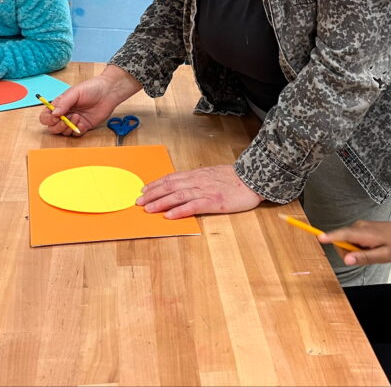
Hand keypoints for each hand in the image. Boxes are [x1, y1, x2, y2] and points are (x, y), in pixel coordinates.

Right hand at [37, 64, 141, 136]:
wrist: (108, 92)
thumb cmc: (92, 88)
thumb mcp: (75, 92)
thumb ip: (63, 103)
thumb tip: (54, 113)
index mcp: (59, 105)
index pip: (46, 116)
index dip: (48, 119)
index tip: (56, 117)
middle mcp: (65, 114)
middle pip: (52, 127)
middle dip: (57, 126)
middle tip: (65, 120)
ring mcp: (74, 121)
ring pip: (63, 132)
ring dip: (68, 127)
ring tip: (77, 117)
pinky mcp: (84, 126)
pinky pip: (76, 134)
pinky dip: (77, 131)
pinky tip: (83, 123)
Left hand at [137, 164, 263, 218]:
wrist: (252, 180)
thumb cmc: (234, 179)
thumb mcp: (212, 175)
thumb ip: (198, 180)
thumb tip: (182, 185)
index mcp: (197, 175)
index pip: (171, 178)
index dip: (156, 184)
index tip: (143, 190)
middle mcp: (198, 181)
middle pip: (171, 186)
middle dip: (153, 193)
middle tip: (138, 201)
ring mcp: (206, 191)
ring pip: (178, 195)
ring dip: (161, 202)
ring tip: (148, 208)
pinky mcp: (214, 202)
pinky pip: (193, 206)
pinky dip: (180, 210)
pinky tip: (169, 215)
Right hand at [319, 216, 390, 266]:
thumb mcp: (383, 256)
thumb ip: (364, 258)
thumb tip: (346, 260)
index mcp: (364, 233)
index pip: (343, 234)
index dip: (330, 237)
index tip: (319, 237)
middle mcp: (358, 227)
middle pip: (341, 242)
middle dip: (348, 254)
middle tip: (366, 257)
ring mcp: (358, 226)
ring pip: (345, 242)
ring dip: (354, 251)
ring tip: (371, 251)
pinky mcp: (358, 228)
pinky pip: (350, 240)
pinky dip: (357, 247)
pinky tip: (370, 247)